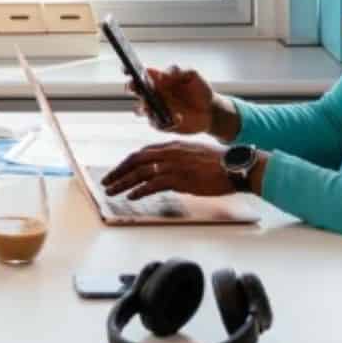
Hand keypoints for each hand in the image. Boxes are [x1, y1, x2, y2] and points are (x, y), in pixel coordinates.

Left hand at [101, 141, 231, 199]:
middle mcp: (169, 153)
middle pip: (135, 160)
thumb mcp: (194, 154)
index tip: (117, 171)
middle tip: (106, 181)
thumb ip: (178, 158)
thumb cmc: (219, 163)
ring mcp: (173, 165)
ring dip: (123, 183)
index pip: (142, 152)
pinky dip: (140, 190)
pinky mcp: (179, 179)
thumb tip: (166, 170)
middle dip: (118, 171)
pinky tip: (132, 196)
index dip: (126, 162)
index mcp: (172, 146)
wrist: (236, 166)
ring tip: (111, 191)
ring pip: (140, 172)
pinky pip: (153, 184)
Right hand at [124, 65, 219, 135]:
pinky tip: (178, 119)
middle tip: (136, 88)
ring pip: (140, 109)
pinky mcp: (161, 123)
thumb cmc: (200, 90)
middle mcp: (153, 94)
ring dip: (144, 108)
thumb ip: (180, 71)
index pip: (140, 73)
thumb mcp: (192, 76)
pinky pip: (155, 124)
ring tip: (153, 108)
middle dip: (131, 87)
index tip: (127, 70)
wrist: (210, 111)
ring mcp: (155, 109)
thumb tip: (167, 73)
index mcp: (158, 79)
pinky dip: (164, 123)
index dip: (130, 71)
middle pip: (135, 90)